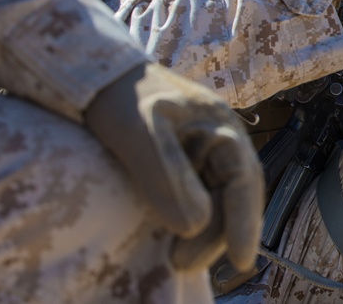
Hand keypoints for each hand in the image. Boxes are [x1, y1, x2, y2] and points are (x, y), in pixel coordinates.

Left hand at [84, 63, 263, 271]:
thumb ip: (166, 177)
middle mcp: (220, 141)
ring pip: (220, 200)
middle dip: (219, 235)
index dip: (244, 222)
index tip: (240, 261)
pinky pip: (201, 197)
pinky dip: (195, 223)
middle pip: (235, 196)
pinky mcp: (186, 164)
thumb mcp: (140, 133)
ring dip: (206, 233)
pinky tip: (177, 241)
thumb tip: (194, 226)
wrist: (98, 79)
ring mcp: (204, 153)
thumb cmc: (120, 99)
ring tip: (178, 260)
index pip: (243, 179)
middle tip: (184, 264)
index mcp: (221, 127)